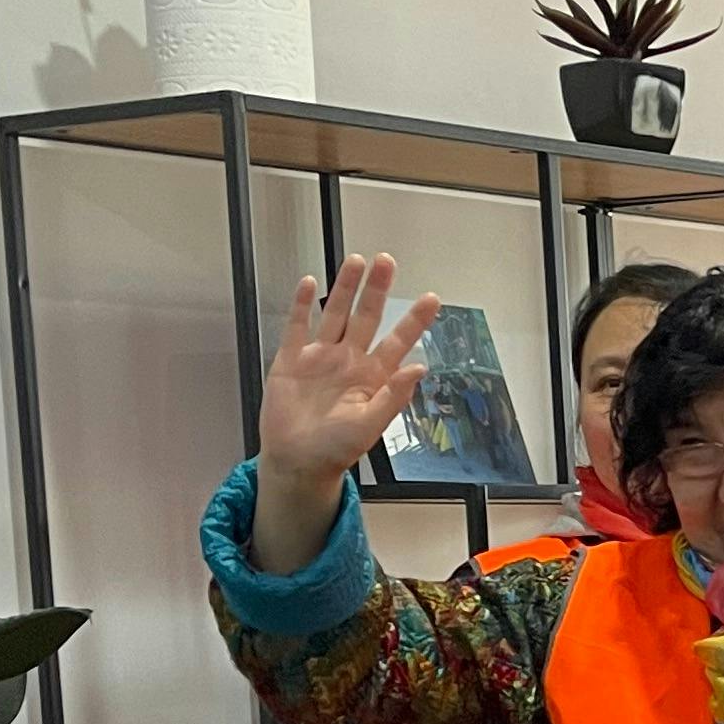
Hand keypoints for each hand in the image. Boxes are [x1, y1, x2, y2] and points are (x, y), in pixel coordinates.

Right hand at [252, 254, 440, 570]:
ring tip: (356, 262)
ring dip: (345, 288)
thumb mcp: (370, 426)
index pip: (398, 341)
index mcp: (373, 377)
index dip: (414, 321)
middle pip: (366, 317)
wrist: (296, 462)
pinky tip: (311, 284)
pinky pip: (298, 326)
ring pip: (335, 314)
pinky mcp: (291, 360)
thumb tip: (419, 369)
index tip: (432, 298)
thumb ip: (393, 397)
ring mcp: (320, 357)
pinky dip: (303, 305)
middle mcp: (349, 361)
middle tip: (387, 261)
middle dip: (376, 290)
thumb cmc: (335, 450)